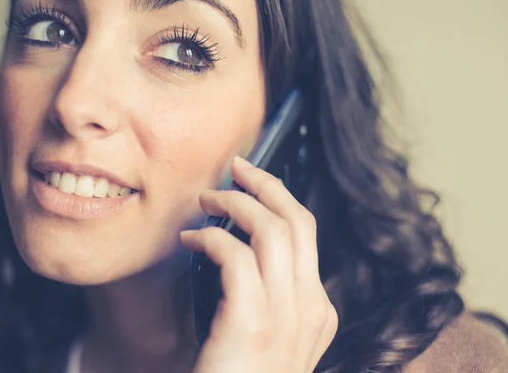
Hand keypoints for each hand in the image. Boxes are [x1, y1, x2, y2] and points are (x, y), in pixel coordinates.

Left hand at [180, 156, 337, 372]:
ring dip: (235, 204)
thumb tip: (235, 245)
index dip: (279, 200)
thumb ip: (264, 298)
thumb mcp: (263, 339)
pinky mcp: (253, 325)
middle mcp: (311, 310)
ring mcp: (288, 319)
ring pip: (272, 230)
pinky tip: (190, 239)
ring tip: (206, 200)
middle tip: (236, 168)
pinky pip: (235, 255)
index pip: (307, 236)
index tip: (252, 183)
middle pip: (298, 221)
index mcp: (316, 312)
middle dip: (267, 184)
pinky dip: (210, 237)